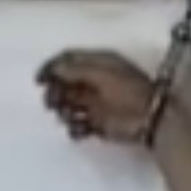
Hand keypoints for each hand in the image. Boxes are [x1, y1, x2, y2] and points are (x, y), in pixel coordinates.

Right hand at [36, 49, 155, 143]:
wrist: (151, 119)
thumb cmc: (127, 91)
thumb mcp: (101, 73)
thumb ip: (74, 69)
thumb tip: (53, 70)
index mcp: (98, 62)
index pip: (67, 60)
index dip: (51, 68)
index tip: (39, 82)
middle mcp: (95, 81)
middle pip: (63, 83)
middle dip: (55, 92)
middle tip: (53, 103)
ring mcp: (96, 103)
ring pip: (67, 105)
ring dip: (63, 111)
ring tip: (71, 117)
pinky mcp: (99, 124)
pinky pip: (78, 125)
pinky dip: (75, 129)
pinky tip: (81, 130)